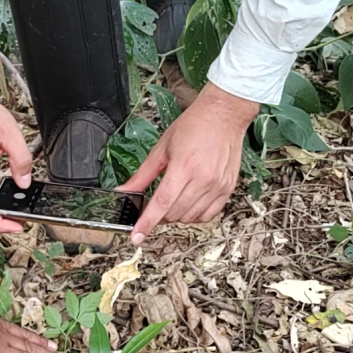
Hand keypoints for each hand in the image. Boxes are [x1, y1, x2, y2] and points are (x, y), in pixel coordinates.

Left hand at [117, 82, 259, 244]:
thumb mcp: (162, 148)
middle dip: (159, 215)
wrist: (224, 116)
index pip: (161, 203)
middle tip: (154, 204)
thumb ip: (142, 175)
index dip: (146, 223)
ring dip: (176, 215)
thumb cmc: (194, 126)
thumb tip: (125, 191)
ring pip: (189, 217)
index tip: (136, 236)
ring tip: (173, 198)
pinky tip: (189, 202)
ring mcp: (217, 186)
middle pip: (174, 213)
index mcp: (184, 166)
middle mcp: (203, 179)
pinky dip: (194, 215)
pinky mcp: (227, 189)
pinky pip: (207, 215)